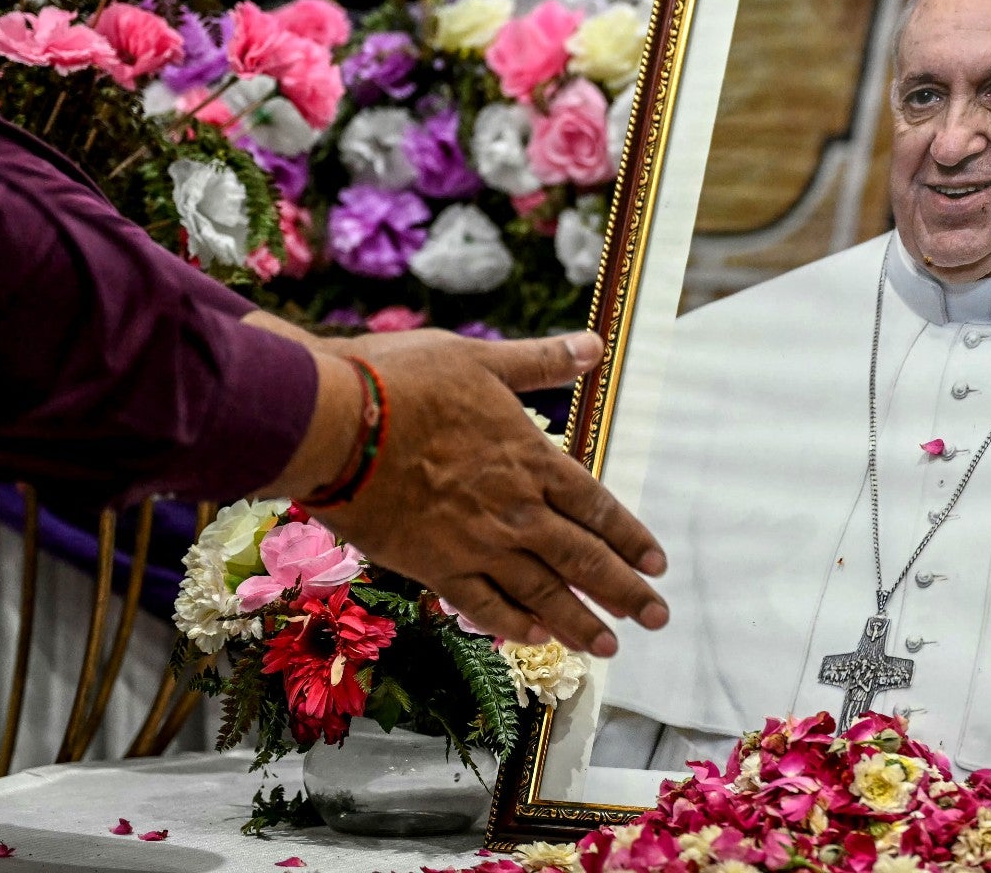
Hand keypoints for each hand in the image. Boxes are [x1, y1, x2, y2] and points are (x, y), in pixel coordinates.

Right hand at [274, 326, 667, 654]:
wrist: (334, 422)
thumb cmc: (402, 380)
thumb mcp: (481, 359)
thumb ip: (540, 361)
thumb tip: (594, 345)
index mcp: (531, 460)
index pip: (597, 508)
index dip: (631, 539)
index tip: (656, 565)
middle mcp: (515, 510)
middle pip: (583, 560)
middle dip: (625, 593)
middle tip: (656, 618)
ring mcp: (475, 543)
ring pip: (541, 592)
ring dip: (579, 622)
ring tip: (607, 646)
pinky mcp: (432, 565)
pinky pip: (483, 604)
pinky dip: (513, 624)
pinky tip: (534, 639)